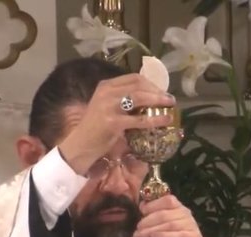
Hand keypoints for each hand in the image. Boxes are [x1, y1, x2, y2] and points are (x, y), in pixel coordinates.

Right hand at [56, 74, 174, 174]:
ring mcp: (109, 106)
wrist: (80, 145)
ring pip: (139, 98)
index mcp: (105, 86)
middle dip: (157, 91)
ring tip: (170, 106)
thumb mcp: (108, 107)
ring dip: (158, 100)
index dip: (151, 83)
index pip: (133, 78)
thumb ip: (123, 100)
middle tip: (170, 99)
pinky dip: (155, 119)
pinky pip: (139, 119)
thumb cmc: (96, 128)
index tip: (162, 91)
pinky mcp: (113, 122)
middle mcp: (106, 92)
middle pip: (139, 85)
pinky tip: (165, 120)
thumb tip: (149, 99)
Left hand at [134, 196, 216, 236]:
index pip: (168, 200)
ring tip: (141, 236)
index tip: (142, 211)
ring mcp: (192, 226)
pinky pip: (179, 236)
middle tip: (137, 229)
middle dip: (148, 221)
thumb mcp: (166, 225)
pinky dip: (165, 236)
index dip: (153, 204)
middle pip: (165, 214)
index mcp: (179, 208)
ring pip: (170, 225)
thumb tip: (142, 205)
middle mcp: (187, 215)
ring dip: (152, 230)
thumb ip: (155, 215)